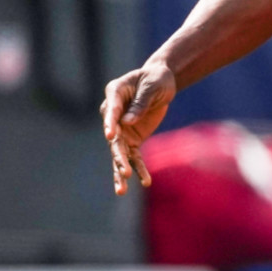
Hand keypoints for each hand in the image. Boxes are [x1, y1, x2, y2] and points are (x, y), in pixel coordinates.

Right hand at [101, 59, 177, 194]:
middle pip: (113, 139)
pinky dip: (138, 169)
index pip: (110, 111)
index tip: (110, 135)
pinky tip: (145, 182)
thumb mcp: (152, 86)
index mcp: (114, 94)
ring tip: (121, 191)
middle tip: (123, 172)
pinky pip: (134, 156)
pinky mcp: (132, 138)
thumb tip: (127, 122)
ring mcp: (121, 129)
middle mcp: (112, 115)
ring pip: (119, 153)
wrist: (161, 82)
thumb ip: (140, 103)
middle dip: (118, 157)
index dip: (110, 123)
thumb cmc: (155, 79)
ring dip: (121, 171)